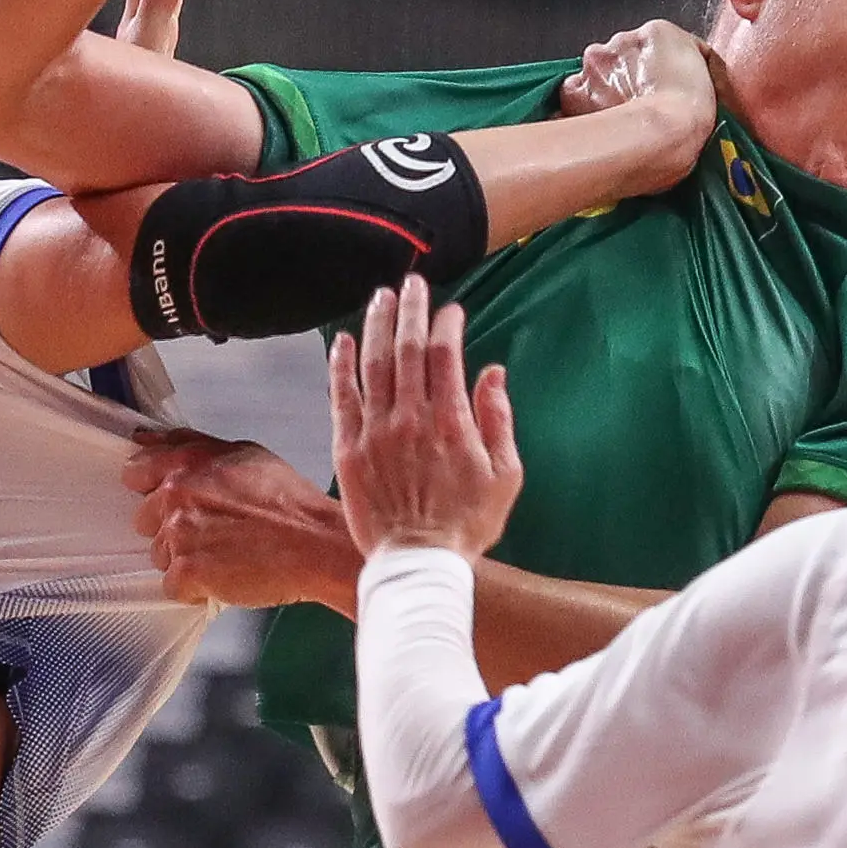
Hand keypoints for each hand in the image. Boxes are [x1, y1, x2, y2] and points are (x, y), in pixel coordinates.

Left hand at [126, 428, 361, 609]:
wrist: (314, 543)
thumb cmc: (288, 502)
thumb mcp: (245, 454)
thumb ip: (193, 447)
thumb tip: (151, 440)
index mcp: (187, 461)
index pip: (136, 470)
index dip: (151, 488)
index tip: (172, 500)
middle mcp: (176, 493)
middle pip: (144, 519)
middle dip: (171, 528)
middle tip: (212, 532)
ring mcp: (178, 533)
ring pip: (159, 555)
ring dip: (184, 559)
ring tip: (223, 554)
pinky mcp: (187, 570)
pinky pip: (172, 586)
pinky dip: (194, 589)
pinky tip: (223, 577)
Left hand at [330, 275, 521, 560]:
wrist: (418, 565)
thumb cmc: (466, 524)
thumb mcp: (505, 476)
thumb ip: (499, 420)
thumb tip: (492, 373)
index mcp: (452, 422)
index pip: (445, 355)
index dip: (446, 324)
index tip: (451, 310)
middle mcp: (411, 419)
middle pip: (407, 348)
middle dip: (412, 309)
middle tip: (413, 282)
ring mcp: (375, 432)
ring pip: (374, 363)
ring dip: (377, 324)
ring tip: (381, 296)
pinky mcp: (348, 449)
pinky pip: (341, 396)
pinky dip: (342, 364)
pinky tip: (344, 339)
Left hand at [559, 20, 718, 190]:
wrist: (663, 135)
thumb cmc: (689, 115)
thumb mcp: (710, 78)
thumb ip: (690, 66)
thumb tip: (683, 72)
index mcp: (657, 32)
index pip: (652, 45)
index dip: (656, 70)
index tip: (659, 90)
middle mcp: (621, 40)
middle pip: (622, 57)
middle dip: (628, 77)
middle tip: (641, 105)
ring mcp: (595, 64)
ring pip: (597, 74)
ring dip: (606, 90)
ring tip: (622, 119)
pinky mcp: (576, 90)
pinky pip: (575, 94)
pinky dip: (584, 105)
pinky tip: (600, 120)